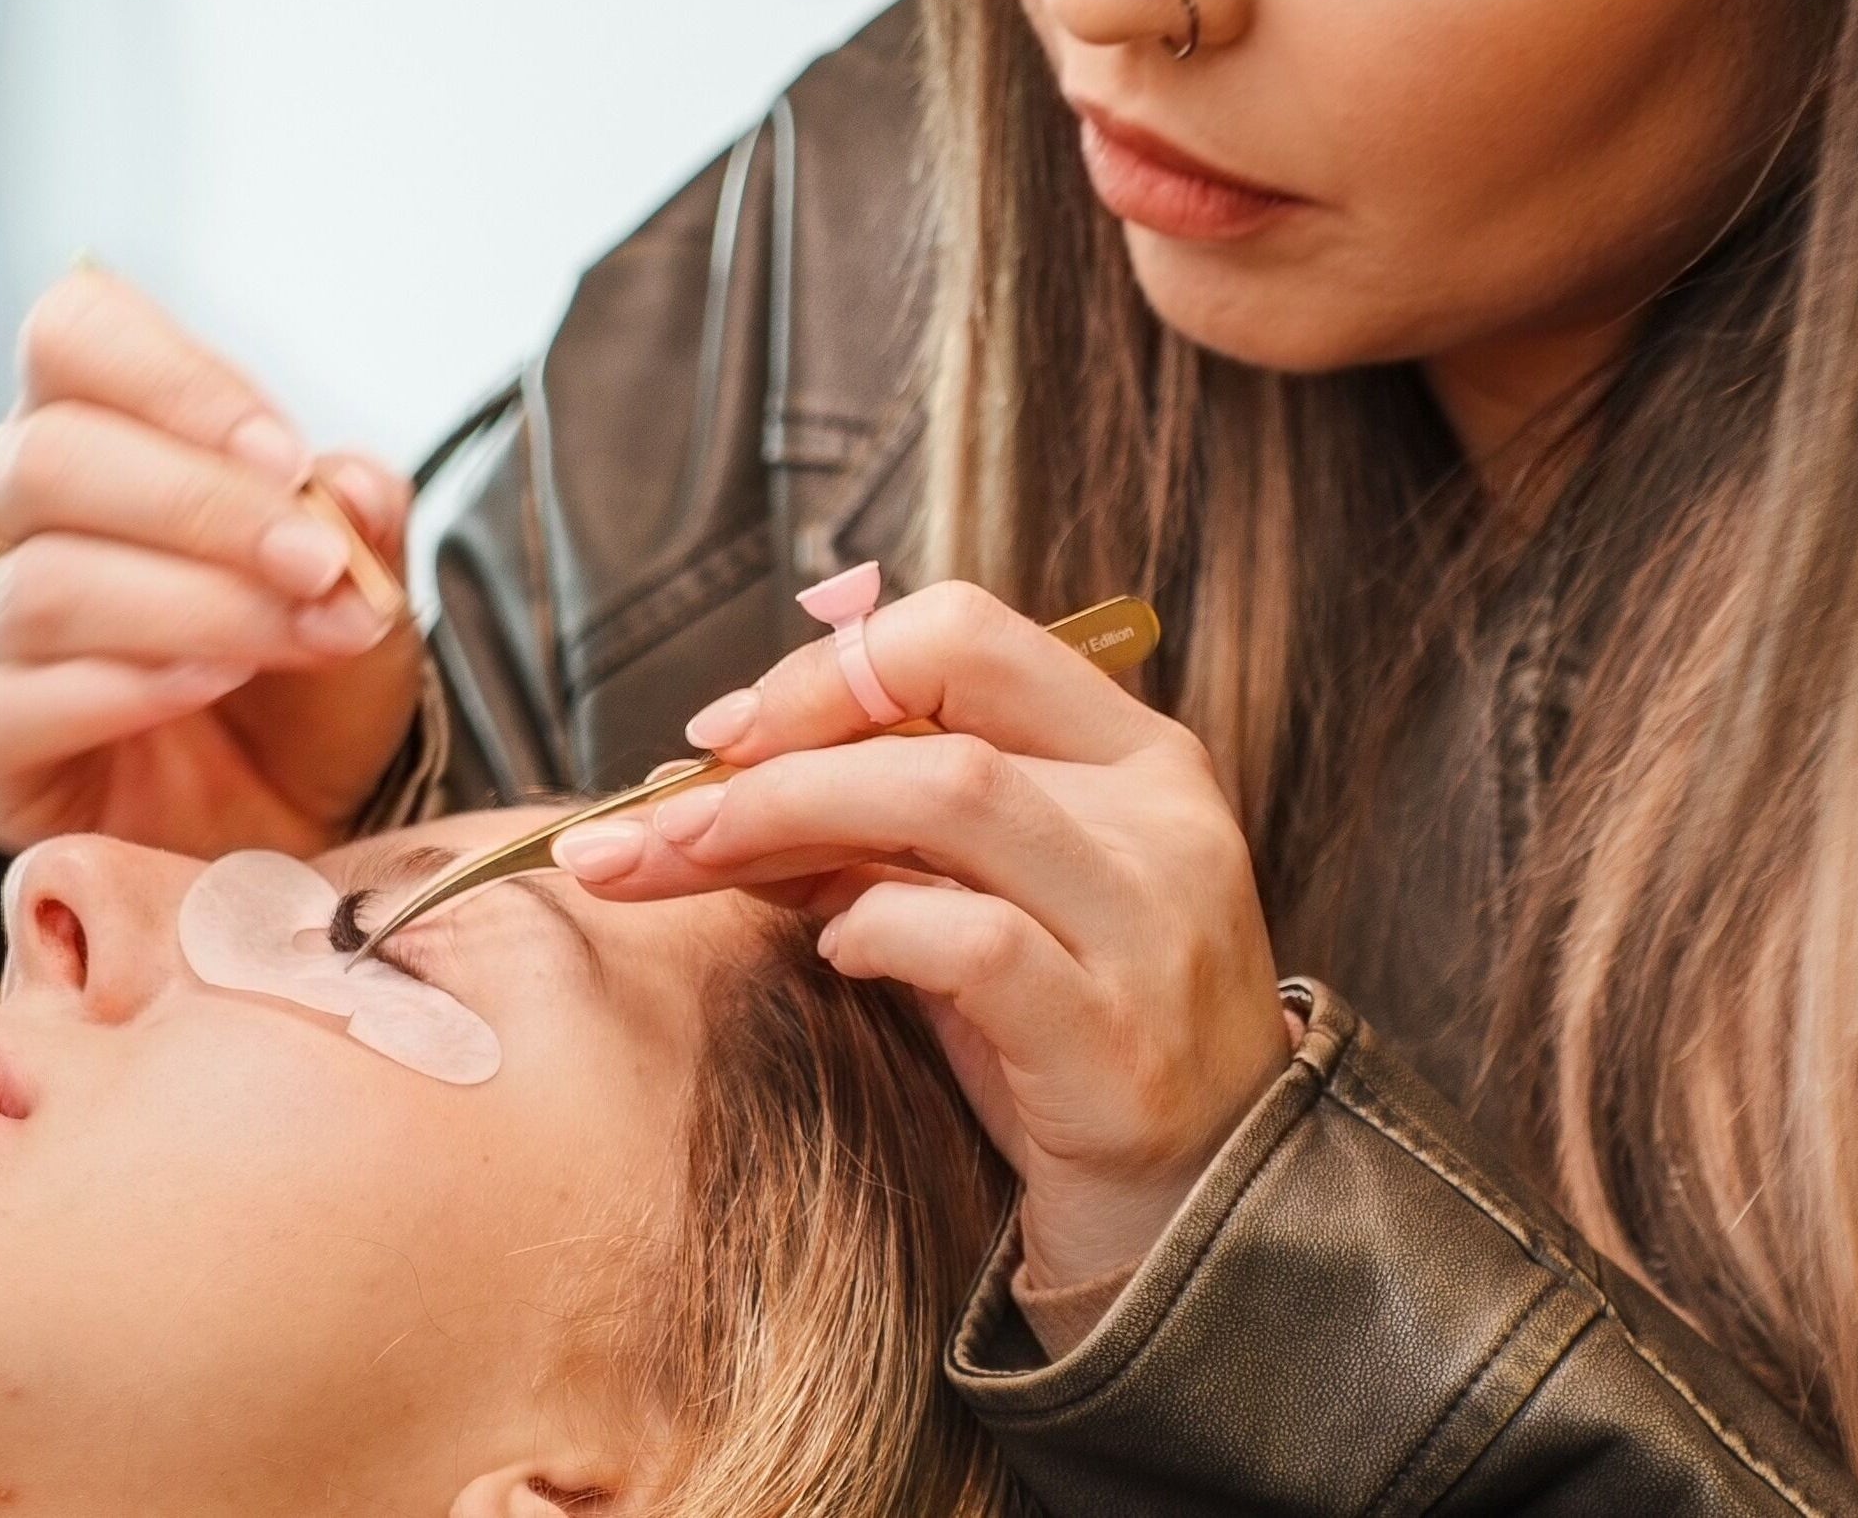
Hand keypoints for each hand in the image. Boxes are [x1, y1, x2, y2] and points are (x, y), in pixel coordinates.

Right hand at [0, 268, 421, 857]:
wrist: (297, 819)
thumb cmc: (307, 677)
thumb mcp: (366, 582)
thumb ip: (360, 519)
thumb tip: (349, 483)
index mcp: (90, 428)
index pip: (74, 333)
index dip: (174, 379)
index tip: (285, 454)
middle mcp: (5, 517)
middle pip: (50, 457)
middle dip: (205, 507)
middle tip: (315, 563)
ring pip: (45, 584)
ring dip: (197, 605)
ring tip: (296, 631)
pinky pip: (17, 702)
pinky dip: (131, 688)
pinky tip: (212, 688)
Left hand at [554, 580, 1292, 1285]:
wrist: (1197, 1222)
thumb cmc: (1068, 1050)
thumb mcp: (989, 905)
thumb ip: (883, 833)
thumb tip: (712, 789)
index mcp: (1136, 756)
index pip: (968, 636)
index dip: (829, 667)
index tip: (727, 733)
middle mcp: (1159, 817)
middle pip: (941, 709)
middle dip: (777, 747)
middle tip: (660, 814)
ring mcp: (1148, 924)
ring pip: (953, 794)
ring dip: (791, 815)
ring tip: (694, 862)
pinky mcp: (1116, 1040)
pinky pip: (974, 941)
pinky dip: (877, 928)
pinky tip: (835, 954)